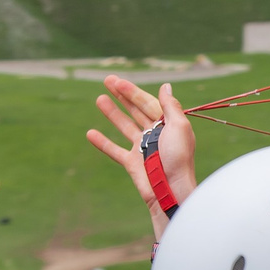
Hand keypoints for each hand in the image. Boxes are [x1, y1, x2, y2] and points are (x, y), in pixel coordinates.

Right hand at [85, 75, 198, 236]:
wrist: (171, 188)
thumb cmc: (178, 158)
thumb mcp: (179, 126)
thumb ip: (170, 106)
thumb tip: (165, 86)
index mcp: (167, 124)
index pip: (148, 103)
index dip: (133, 92)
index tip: (118, 82)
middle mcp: (155, 134)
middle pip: (135, 111)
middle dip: (122, 96)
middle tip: (107, 80)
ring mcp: (142, 148)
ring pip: (124, 126)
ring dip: (112, 113)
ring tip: (99, 99)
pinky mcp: (131, 162)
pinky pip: (114, 150)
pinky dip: (102, 142)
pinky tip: (90, 133)